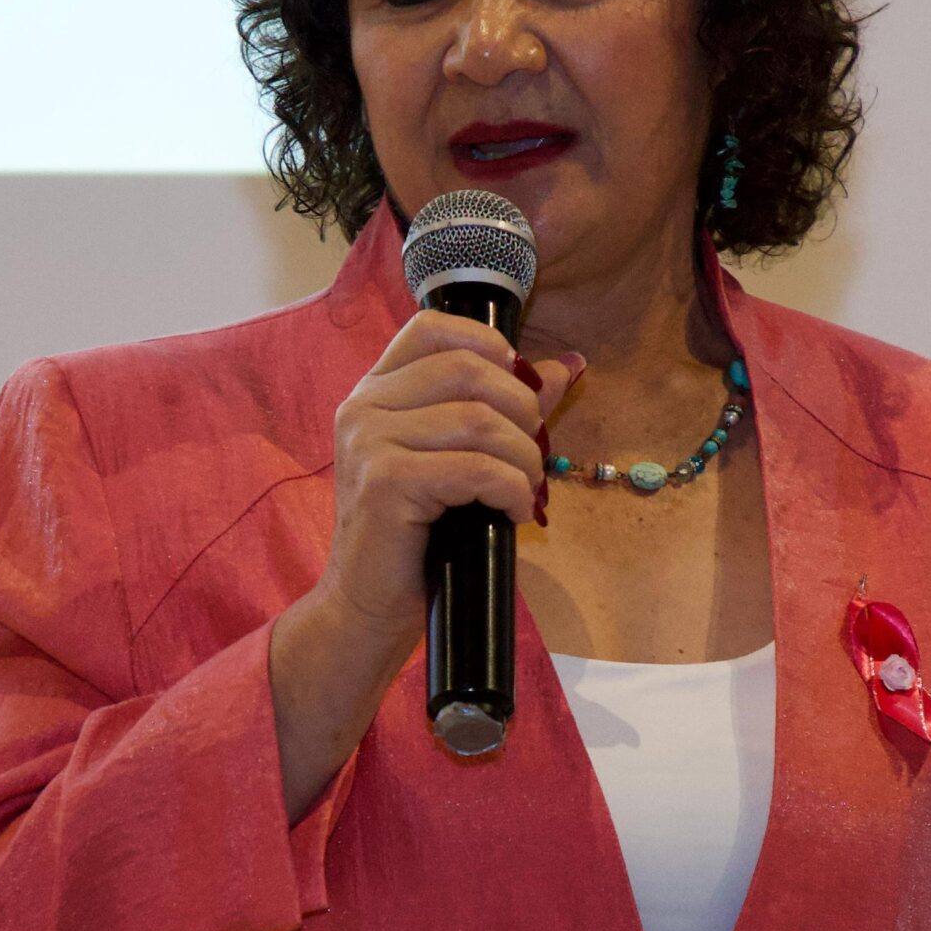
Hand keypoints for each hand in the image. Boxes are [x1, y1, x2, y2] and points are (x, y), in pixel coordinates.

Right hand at [314, 310, 582, 651]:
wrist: (367, 602)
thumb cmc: (417, 532)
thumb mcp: (457, 457)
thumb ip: (503, 406)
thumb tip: (566, 366)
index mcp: (375, 390)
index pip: (433, 328)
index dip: (489, 345)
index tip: (520, 385)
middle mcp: (364, 406)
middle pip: (468, 370)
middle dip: (520, 410)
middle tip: (530, 454)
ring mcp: (369, 441)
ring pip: (478, 420)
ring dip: (523, 458)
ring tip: (525, 488)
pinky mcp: (386, 482)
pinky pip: (475, 469)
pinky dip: (511, 489)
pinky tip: (514, 511)